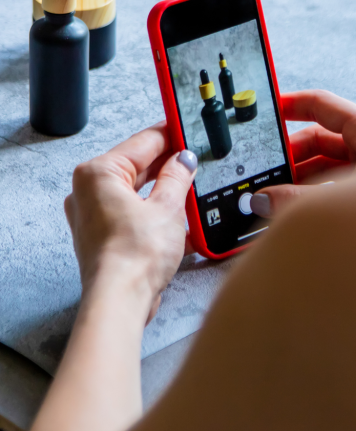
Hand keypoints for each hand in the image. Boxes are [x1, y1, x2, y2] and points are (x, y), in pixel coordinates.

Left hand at [65, 123, 196, 321]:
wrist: (120, 301)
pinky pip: (129, 209)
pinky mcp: (100, 234)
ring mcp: (92, 214)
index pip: (143, 142)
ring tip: (188, 185)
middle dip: (167, 163)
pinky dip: (151, 208)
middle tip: (193, 158)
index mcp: (99, 173)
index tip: (186, 129)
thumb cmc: (134, 257)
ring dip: (161, 188)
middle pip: (136, 165)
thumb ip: (178, 176)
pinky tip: (174, 211)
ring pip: (134, 188)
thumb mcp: (168, 207)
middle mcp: (88, 190)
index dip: (170, 135)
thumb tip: (183, 160)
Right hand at [251, 89, 355, 217]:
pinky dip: (318, 195)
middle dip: (292, 156)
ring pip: (328, 164)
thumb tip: (263, 201)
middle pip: (320, 139)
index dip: (291, 105)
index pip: (322, 105)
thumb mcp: (342, 200)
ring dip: (302, 180)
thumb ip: (296, 202)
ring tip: (278, 197)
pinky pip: (339, 184)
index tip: (267, 111)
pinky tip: (300, 213)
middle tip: (266, 171)